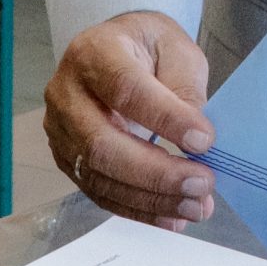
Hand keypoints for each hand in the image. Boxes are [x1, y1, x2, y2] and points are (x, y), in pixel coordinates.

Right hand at [43, 10, 218, 227]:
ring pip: (99, 174)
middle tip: (202, 183)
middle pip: (103, 142)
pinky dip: (138, 209)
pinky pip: (99, 192)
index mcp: (95, 53)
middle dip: (157, 172)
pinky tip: (172, 217)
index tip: (205, 141)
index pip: (125, 89)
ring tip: (196, 207)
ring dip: (151, 198)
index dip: (165, 118)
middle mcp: (66, 92)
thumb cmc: (148, 48)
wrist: (116, 52)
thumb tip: (195, 143)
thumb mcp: (176, 50)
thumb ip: (185, 89)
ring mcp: (61, 130)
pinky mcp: (67, 159)